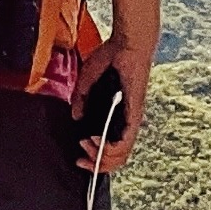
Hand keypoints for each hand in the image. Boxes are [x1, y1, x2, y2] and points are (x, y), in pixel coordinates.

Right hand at [72, 35, 148, 173]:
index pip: (110, 149)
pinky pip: (126, 142)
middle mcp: (126, 121)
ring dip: (101, 158)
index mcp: (116, 116)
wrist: (127, 44)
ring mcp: (132, 119)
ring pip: (122, 156)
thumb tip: (76, 117)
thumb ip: (80, 100)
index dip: (94, 159)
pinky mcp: (134, 114)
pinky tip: (96, 142)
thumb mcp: (87, 82)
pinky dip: (110, 149)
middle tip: (80, 159)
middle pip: (116, 159)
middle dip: (95, 165)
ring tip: (86, 146)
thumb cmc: (110, 58)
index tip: (78, 156)